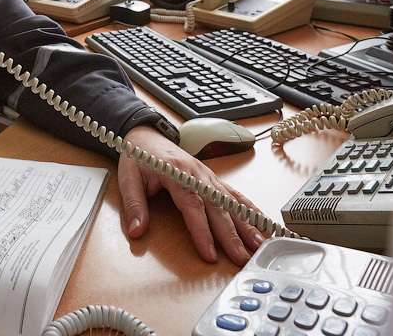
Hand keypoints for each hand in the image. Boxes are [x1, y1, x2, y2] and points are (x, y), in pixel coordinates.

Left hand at [117, 125, 265, 264]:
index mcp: (177, 172)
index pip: (192, 205)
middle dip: (231, 235)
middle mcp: (197, 173)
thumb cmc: (139, 156)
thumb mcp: (128, 178)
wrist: (146, 135)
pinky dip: (250, 209)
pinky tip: (263, 222)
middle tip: (241, 257)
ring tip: (259, 244)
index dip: (201, 230)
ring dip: (246, 223)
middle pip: (217, 207)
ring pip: (231, 201)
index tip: (209, 253)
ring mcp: (208, 175)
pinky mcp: (214, 179)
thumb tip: (137, 231)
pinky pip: (235, 194)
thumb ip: (134, 205)